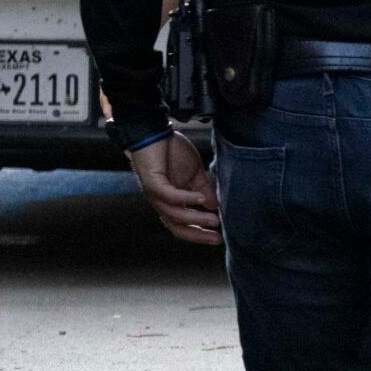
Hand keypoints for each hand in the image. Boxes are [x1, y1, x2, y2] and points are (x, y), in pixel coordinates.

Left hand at [129, 131, 219, 245]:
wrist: (154, 132)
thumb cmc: (172, 151)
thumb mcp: (194, 173)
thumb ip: (203, 189)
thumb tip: (215, 206)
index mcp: (171, 201)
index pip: (183, 224)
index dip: (200, 233)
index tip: (218, 237)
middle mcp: (161, 202)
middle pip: (177, 227)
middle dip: (197, 234)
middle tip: (216, 238)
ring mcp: (155, 194)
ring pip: (174, 215)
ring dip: (195, 219)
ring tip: (214, 220)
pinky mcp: (152, 183)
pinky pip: (169, 196)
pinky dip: (185, 199)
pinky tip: (200, 199)